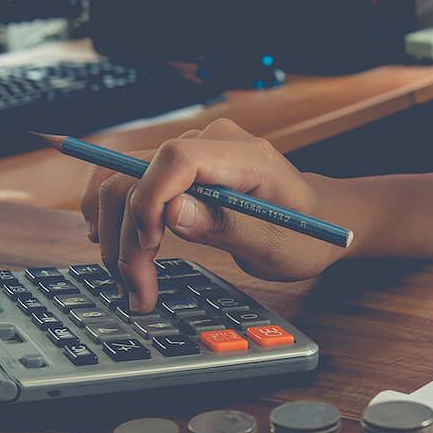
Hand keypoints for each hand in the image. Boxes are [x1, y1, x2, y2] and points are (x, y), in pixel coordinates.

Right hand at [79, 119, 346, 312]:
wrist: (318, 220)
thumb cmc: (304, 234)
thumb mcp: (275, 243)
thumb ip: (226, 225)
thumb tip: (172, 211)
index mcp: (241, 154)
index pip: (174, 158)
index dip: (149, 201)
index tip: (148, 248)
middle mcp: (208, 142)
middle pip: (136, 173)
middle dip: (126, 236)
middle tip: (135, 290)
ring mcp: (190, 151)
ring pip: (121, 180)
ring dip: (114, 233)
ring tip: (128, 283)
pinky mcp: (177, 169)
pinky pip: (128, 183)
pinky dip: (115, 217)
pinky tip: (115, 247)